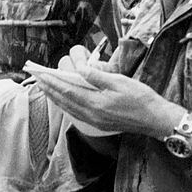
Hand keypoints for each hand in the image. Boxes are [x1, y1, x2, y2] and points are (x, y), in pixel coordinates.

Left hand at [36, 46, 178, 137]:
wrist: (154, 120)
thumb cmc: (140, 98)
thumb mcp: (120, 82)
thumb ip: (97, 76)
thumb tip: (80, 68)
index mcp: (96, 103)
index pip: (67, 90)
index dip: (52, 81)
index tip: (41, 73)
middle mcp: (91, 115)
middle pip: (64, 100)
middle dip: (49, 88)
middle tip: (36, 78)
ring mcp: (94, 121)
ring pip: (68, 108)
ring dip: (55, 97)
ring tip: (45, 86)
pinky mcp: (98, 123)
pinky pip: (76, 113)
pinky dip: (65, 104)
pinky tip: (62, 99)